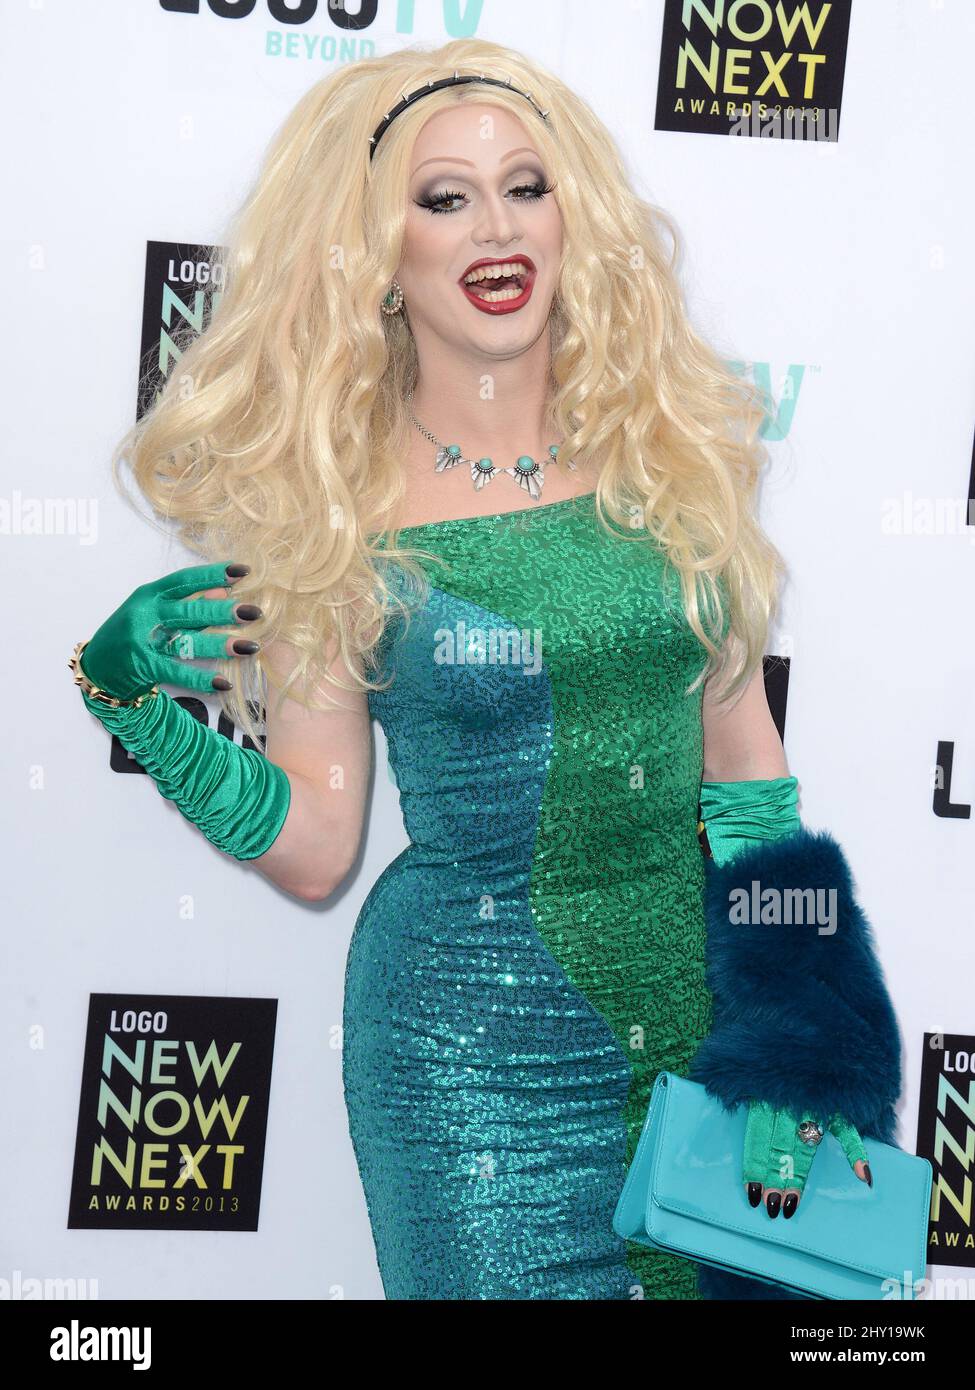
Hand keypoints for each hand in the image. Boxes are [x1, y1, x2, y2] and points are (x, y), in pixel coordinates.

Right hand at [81, 562, 260, 699]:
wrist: (99, 666)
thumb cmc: (132, 633)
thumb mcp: (156, 610)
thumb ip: (190, 602)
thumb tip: (224, 589)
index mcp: (150, 594)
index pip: (184, 580)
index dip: (212, 575)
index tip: (242, 571)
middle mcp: (146, 614)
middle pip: (188, 611)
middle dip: (222, 611)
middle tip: (253, 612)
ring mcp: (143, 642)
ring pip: (186, 642)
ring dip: (219, 645)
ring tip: (249, 647)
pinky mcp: (144, 667)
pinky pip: (177, 673)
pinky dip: (201, 679)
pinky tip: (223, 682)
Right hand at [742, 1100, 871, 1218]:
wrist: (804, 1056)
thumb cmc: (827, 1092)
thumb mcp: (844, 1116)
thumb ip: (854, 1147)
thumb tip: (868, 1180)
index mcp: (813, 1119)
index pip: (801, 1157)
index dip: (794, 1180)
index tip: (790, 1203)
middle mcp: (790, 1114)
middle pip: (780, 1153)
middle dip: (775, 1180)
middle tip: (771, 1207)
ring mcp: (770, 1106)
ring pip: (762, 1144)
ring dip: (758, 1172)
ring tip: (755, 1197)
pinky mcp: (756, 1102)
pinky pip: (751, 1133)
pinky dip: (749, 1157)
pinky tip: (746, 1178)